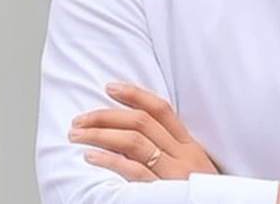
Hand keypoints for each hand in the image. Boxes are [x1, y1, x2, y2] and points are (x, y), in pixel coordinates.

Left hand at [68, 82, 219, 181]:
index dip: (135, 94)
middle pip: (142, 122)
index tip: (110, 87)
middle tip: (80, 118)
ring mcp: (173, 173)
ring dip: (101, 134)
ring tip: (77, 134)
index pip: (161, 110)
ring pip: (134, 142)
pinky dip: (109, 161)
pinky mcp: (163, 192)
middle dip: (107, 115)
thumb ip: (172, 151)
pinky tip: (91, 156)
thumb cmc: (201, 195)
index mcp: (190, 146)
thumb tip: (136, 136)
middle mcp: (183, 154)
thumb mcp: (193, 168)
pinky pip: (133, 171)